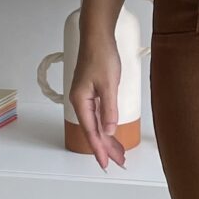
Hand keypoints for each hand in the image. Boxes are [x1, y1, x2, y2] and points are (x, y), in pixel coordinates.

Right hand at [68, 39, 127, 170]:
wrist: (97, 36)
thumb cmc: (101, 55)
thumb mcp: (109, 85)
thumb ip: (109, 110)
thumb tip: (108, 131)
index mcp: (80, 101)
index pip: (90, 131)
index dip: (99, 148)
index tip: (105, 163)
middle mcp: (79, 101)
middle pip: (93, 130)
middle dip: (106, 147)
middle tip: (118, 161)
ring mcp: (84, 97)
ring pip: (95, 123)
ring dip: (106, 138)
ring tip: (118, 152)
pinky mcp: (90, 92)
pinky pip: (97, 115)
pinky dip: (105, 125)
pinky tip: (110, 132)